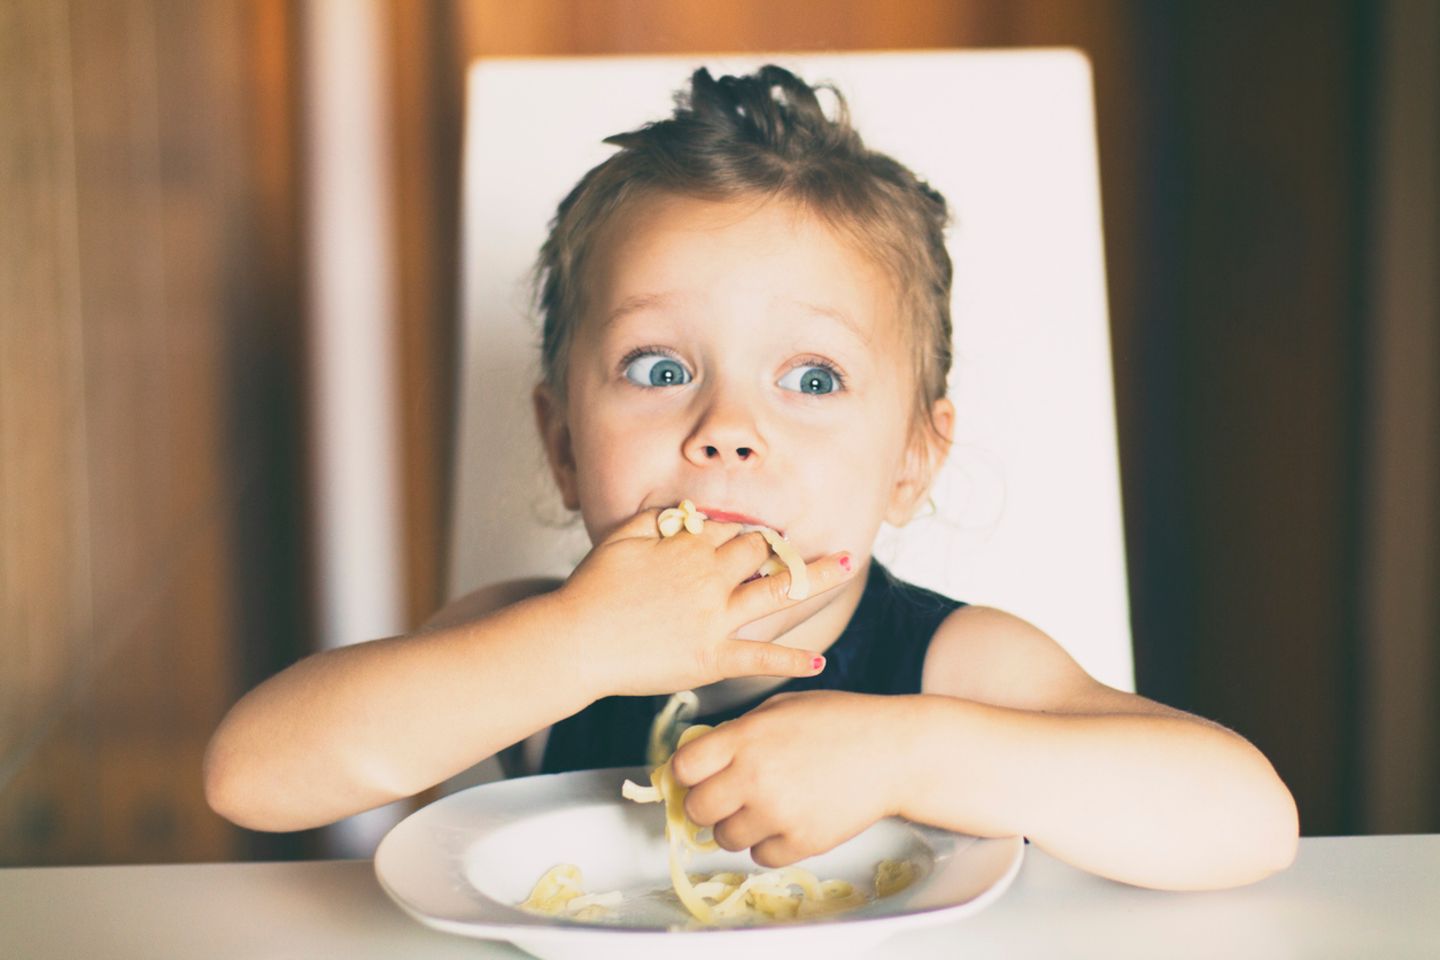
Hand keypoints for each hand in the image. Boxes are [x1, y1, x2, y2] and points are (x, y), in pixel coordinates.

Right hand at [557, 508, 856, 697]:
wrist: (577, 640)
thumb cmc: (593, 589)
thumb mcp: (620, 537)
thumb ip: (655, 518)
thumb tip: (684, 510)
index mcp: (691, 547)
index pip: (735, 530)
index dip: (749, 532)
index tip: (760, 537)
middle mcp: (711, 577)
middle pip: (765, 552)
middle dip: (791, 546)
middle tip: (821, 547)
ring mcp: (716, 618)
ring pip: (779, 590)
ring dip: (820, 575)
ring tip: (850, 564)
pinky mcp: (713, 658)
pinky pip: (760, 658)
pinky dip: (792, 661)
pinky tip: (819, 663)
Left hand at [670, 691, 907, 866]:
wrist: (894, 750)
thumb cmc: (840, 721)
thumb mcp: (782, 707)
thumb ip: (740, 730)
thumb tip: (704, 755)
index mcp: (745, 737)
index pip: (683, 768)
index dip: (687, 773)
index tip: (698, 775)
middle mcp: (754, 776)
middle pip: (696, 809)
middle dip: (707, 804)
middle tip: (726, 797)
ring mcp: (777, 813)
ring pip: (725, 838)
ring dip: (737, 826)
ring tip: (762, 808)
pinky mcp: (801, 842)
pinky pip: (760, 857)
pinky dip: (768, 844)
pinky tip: (786, 821)